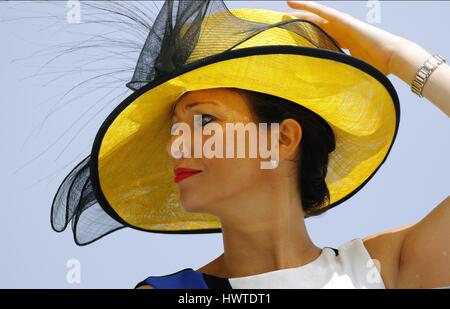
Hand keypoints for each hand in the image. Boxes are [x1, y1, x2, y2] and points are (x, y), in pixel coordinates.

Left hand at [286, 1, 408, 74]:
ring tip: (285, 12)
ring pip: (316, 16)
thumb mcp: (352, 73)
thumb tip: (329, 99)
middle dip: (301, 24)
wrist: (393, 58)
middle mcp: (342, 32)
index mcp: (345, 44)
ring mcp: (343, 24)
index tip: (294, 42)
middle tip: (284, 25)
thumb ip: (341, 77)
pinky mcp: (343, 20)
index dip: (308, 38)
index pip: (322, 39)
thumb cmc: (378, 70)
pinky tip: (294, 4)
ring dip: (300, 13)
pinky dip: (307, 6)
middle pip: (316, 26)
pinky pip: (321, 11)